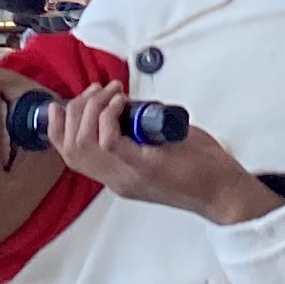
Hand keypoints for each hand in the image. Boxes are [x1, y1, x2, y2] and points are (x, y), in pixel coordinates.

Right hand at [47, 84, 283, 224]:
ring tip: (109, 93)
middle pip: (72, 148)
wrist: (226, 193)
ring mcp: (128, 176)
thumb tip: (132, 107)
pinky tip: (121, 102)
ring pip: (83, 145)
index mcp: (117, 176)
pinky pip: (109, 141)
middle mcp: (117, 179)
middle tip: (97, 91)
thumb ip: (141, 135)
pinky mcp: (145, 168)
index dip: (58, 128)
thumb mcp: (160, 150)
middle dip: (75, 111)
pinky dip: (108, 116)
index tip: (63, 104)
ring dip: (91, 109)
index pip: (71, 156)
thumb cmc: (201, 168)